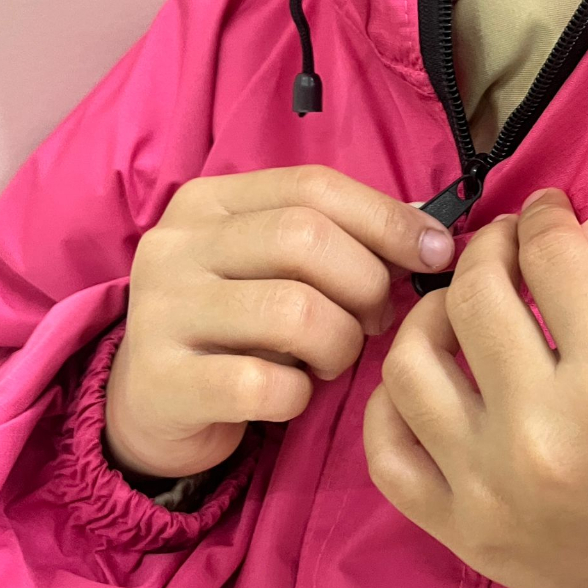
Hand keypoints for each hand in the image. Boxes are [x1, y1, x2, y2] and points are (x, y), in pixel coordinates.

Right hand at [106, 166, 454, 478]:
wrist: (153, 402)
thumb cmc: (237, 322)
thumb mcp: (276, 265)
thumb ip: (340, 236)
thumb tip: (427, 230)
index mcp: (210, 201)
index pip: (314, 186)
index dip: (387, 218)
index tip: (434, 252)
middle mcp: (176, 244)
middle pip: (305, 239)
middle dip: (366, 284)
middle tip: (377, 319)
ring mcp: (161, 311)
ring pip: (293, 311)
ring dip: (340, 343)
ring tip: (335, 358)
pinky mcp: (159, 381)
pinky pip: (262, 385)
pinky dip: (299, 394)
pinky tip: (293, 394)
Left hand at [363, 188, 587, 587]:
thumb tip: (564, 227)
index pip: (551, 257)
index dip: (545, 216)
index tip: (545, 210)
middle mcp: (540, 433)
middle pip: (475, 295)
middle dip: (490, 245)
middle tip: (507, 244)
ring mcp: (487, 486)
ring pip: (410, 362)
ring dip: (430, 312)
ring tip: (463, 307)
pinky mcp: (458, 528)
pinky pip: (386, 449)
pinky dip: (390, 399)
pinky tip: (430, 376)